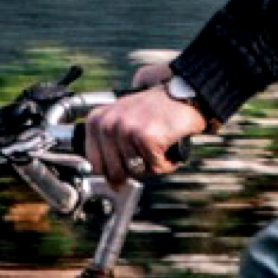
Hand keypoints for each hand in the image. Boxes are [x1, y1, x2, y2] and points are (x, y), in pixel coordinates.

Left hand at [85, 71, 207, 188]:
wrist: (180, 94)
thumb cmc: (152, 111)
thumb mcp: (120, 122)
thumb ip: (108, 148)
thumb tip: (112, 183)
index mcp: (96, 121)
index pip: (96, 165)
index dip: (113, 172)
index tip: (125, 166)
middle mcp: (108, 125)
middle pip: (116, 172)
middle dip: (135, 170)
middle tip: (146, 153)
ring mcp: (126, 130)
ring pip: (137, 171)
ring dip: (152, 165)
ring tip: (158, 145)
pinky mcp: (146, 138)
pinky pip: (155, 168)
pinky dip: (166, 163)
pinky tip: (168, 146)